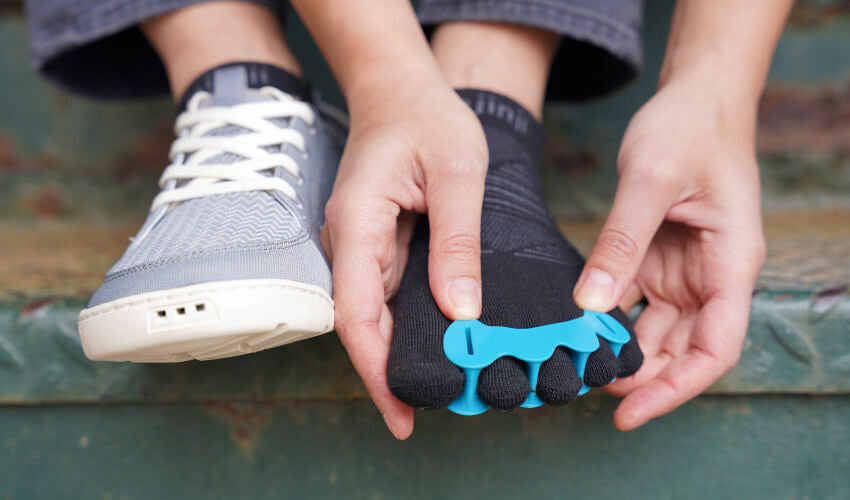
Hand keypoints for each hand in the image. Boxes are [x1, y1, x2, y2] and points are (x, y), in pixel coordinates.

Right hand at [322, 66, 487, 438]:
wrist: (400, 92)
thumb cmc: (427, 119)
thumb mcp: (457, 173)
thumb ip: (457, 241)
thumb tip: (460, 311)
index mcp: (358, 224)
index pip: (357, 314)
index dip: (376, 372)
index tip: (401, 418)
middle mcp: (349, 243)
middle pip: (362, 325)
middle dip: (393, 373)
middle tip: (441, 410)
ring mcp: (360, 247)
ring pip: (375, 316)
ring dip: (403, 352)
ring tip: (449, 385)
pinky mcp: (377, 247)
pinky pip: (389, 296)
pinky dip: (413, 324)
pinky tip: (444, 340)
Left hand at [573, 73, 766, 429]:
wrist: (694, 98)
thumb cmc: (689, 129)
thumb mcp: (651, 179)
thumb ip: (622, 243)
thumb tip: (590, 305)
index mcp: (730, 264)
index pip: (715, 349)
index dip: (676, 388)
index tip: (630, 412)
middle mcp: (711, 277)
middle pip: (683, 350)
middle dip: (642, 379)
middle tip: (587, 389)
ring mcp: (684, 271)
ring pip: (656, 332)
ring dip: (622, 353)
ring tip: (576, 365)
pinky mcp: (658, 259)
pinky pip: (634, 301)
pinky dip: (608, 319)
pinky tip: (576, 328)